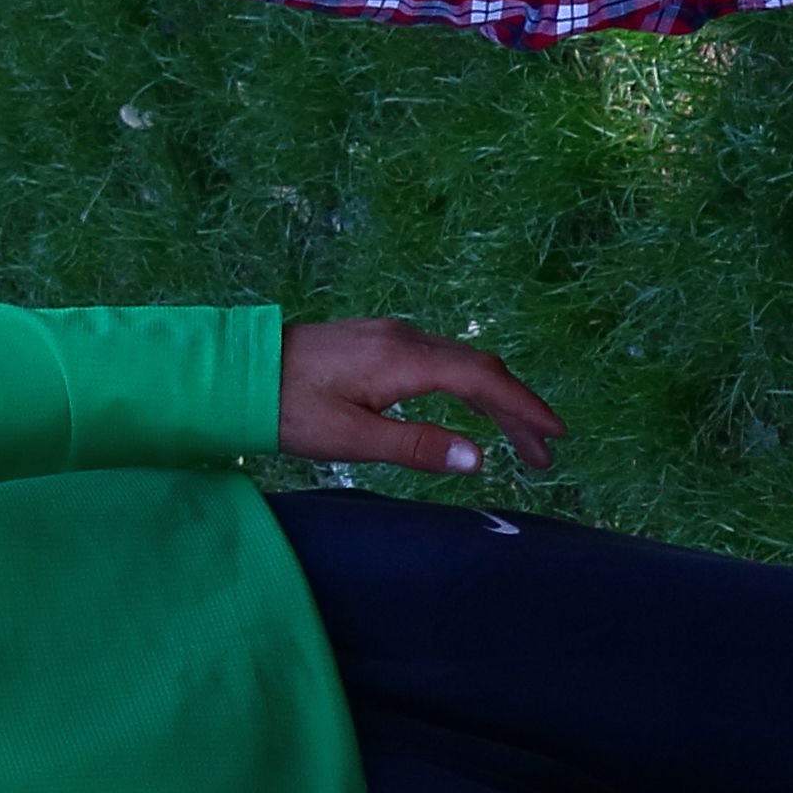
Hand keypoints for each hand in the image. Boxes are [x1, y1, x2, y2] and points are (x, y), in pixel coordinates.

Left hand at [280, 315, 566, 477]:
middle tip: (544, 455)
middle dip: (518, 410)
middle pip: (480, 370)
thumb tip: (480, 457)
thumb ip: (418, 446)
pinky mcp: (377, 341)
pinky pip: (440, 361)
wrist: (236, 373)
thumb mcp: (352, 439)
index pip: (483, 381)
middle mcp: (406, 338)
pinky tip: (471, 412)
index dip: (524, 408)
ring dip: (494, 400)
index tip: (556, 436)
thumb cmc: (288, 409)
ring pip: (462, 364)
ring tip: (518, 441)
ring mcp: (391, 335)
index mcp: (404, 360)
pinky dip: (468, 388)